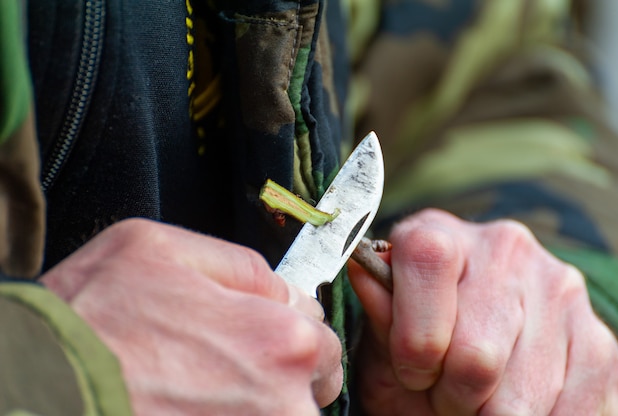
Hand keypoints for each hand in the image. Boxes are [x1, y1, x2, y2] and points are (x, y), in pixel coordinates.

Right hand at [42, 218, 342, 414]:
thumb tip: (282, 287)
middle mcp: (282, 403)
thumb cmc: (90, 320)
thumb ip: (241, 265)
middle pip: (315, 389)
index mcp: (279, 340)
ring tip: (205, 392)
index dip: (292, 330)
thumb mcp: (160, 247)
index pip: (323, 338)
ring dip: (261, 404)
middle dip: (286, 375)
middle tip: (229, 367)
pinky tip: (194, 407)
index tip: (261, 334)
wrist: (38, 390)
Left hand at [349, 208, 617, 414]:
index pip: (427, 260)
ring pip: (519, 396)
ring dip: (489, 413)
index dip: (414, 337)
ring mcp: (558, 286)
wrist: (479, 354)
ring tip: (476, 395)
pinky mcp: (598, 336)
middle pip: (476, 353)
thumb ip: (380, 312)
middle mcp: (504, 247)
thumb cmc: (420, 345)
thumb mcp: (385, 334)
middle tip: (445, 392)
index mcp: (442, 234)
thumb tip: (363, 269)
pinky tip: (512, 404)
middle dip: (452, 393)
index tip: (413, 370)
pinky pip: (570, 410)